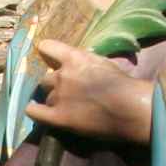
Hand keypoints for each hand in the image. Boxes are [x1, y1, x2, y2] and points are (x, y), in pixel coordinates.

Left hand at [22, 39, 155, 144]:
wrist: (131, 108)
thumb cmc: (124, 86)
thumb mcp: (104, 64)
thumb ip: (86, 63)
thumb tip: (78, 65)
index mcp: (74, 58)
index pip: (47, 47)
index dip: (47, 54)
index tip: (50, 61)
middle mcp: (62, 75)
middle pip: (46, 78)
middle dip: (54, 84)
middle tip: (67, 93)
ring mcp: (58, 97)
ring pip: (46, 96)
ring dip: (53, 101)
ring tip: (67, 108)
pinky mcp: (57, 117)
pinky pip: (34, 112)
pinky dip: (34, 111)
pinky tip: (39, 113)